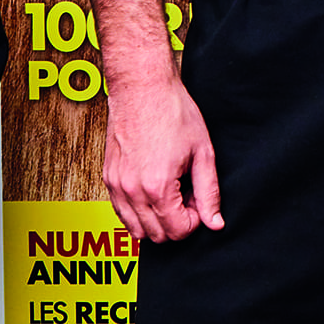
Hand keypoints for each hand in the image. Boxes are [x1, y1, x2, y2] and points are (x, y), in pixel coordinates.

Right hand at [103, 70, 220, 242]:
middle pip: (157, 235)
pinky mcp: (108, 178)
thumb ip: (209, 193)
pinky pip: (121, 213)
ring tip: (169, 191)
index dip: (194, 220)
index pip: (178, 231)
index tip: (197, 199)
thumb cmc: (172, 112)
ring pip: (136, 230)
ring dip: (156, 220)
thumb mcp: (202, 153)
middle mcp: (132, 191)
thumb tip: (215, 223)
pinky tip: (152, 190)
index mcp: (158, 187)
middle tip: (185, 194)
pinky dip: (138, 212)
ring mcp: (116, 185)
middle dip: (176, 222)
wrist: (142, 87)